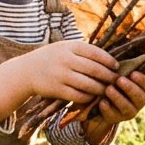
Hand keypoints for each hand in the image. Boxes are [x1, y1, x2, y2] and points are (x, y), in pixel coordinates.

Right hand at [0, 38, 118, 121]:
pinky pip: (78, 95)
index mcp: (70, 46)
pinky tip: (93, 96)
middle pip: (95, 69)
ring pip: (89, 84)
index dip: (109, 60)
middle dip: (109, 76)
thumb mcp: (65, 47)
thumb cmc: (51, 58)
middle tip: (117, 80)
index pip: (96, 53)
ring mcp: (61, 75)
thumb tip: (109, 57)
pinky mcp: (57, 90)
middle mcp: (66, 60)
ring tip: (107, 90)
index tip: (116, 66)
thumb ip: (83, 51)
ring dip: (101, 89)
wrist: (27, 71)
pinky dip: (89, 97)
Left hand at [83, 69, 144, 144]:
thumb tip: (139, 53)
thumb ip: (127, 66)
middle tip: (119, 80)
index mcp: (142, 89)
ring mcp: (128, 112)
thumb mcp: (121, 73)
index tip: (132, 73)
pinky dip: (107, 108)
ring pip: (127, 107)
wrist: (102, 99)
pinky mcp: (116, 119)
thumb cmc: (114, 81)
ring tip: (108, 89)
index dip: (142, 80)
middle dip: (129, 88)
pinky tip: (102, 102)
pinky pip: (113, 115)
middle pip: (139, 97)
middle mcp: (138, 102)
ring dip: (118, 97)